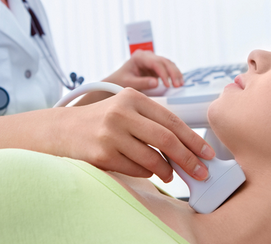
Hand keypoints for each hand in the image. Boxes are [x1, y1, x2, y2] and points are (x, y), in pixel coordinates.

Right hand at [53, 88, 215, 181]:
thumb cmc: (103, 120)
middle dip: (188, 158)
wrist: (63, 129)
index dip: (193, 139)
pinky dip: (147, 173)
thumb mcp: (126, 108)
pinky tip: (147, 170)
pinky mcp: (102, 155)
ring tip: (171, 173)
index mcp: (132, 97)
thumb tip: (188, 146)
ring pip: (152, 159)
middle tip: (200, 171)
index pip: (171, 119)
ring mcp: (110, 134)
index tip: (207, 153)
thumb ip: (153, 120)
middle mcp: (121, 113)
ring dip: (167, 170)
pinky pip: (136, 169)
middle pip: (166, 139)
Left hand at [105, 50, 183, 90]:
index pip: (156, 62)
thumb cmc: (119, 81)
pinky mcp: (156, 67)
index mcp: (139, 57)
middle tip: (178, 85)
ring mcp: (152, 60)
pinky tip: (179, 82)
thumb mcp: (128, 83)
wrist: (115, 81)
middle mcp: (147, 56)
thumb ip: (142, 83)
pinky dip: (174, 75)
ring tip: (180, 84)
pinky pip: (168, 68)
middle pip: (165, 61)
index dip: (164, 73)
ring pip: (169, 63)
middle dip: (173, 73)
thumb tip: (156, 83)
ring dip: (176, 73)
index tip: (168, 85)